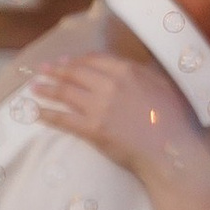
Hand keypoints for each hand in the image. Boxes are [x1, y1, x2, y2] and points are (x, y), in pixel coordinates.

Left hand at [28, 53, 207, 183]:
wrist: (170, 149)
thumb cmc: (174, 119)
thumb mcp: (164, 84)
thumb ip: (145, 72)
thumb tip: (133, 67)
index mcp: (127, 71)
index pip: (94, 60)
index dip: (76, 60)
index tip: (65, 61)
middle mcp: (109, 84)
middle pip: (75, 73)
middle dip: (56, 70)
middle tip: (42, 69)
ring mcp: (99, 107)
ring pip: (66, 92)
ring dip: (47, 88)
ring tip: (34, 86)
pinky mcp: (92, 129)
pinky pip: (63, 119)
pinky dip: (47, 113)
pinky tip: (35, 111)